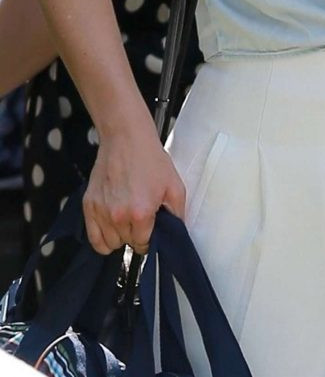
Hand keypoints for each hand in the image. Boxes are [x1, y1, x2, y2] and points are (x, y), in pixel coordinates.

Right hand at [82, 120, 185, 255]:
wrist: (126, 138)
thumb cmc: (150, 159)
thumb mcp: (175, 186)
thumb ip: (178, 214)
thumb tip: (176, 233)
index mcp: (140, 213)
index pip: (143, 245)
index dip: (150, 238)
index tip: (151, 228)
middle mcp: (118, 216)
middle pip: (126, 243)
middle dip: (135, 234)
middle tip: (140, 217)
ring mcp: (101, 211)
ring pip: (110, 243)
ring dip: (119, 235)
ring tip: (126, 218)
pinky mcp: (88, 205)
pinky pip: (93, 238)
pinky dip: (102, 237)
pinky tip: (111, 226)